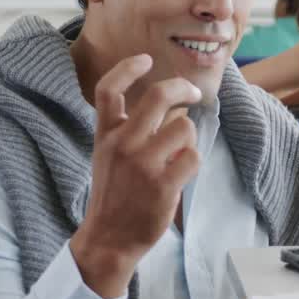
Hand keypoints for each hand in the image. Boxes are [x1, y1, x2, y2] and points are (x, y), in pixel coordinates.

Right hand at [69, 54, 201, 297]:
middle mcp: (122, 144)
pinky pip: (193, 156)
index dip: (128, 68)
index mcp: (105, 134)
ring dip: (189, 138)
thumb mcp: (107, 155)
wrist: (109, 239)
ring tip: (179, 154)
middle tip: (193, 94)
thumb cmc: (115, 194)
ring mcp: (142, 164)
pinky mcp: (162, 185)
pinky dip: (193, 162)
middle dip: (183, 89)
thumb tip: (169, 104)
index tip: (146, 59)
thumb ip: (128, 129)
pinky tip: (181, 174)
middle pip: (158, 96)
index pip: (109, 90)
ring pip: (184, 127)